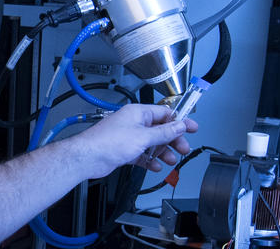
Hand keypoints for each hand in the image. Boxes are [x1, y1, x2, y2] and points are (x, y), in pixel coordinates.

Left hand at [62, 104, 198, 179]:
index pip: (164, 113)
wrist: (89, 157)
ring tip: (171, 160)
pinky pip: (142, 154)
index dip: (179, 121)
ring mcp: (128, 137)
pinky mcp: (124, 150)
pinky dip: (149, 160)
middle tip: (183, 148)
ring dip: (162, 152)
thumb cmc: (108, 142)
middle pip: (160, 129)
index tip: (191, 127)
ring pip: (152, 143)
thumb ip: (163, 132)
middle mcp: (133, 123)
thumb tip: (179, 126)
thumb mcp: (143, 136)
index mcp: (138, 113)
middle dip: (173, 139)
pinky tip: (155, 166)